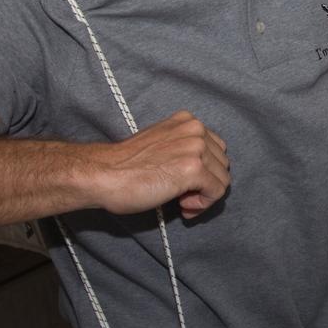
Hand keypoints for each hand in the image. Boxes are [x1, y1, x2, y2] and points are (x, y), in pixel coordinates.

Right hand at [88, 111, 229, 218]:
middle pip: (222, 164)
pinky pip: (216, 192)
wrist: (104, 175)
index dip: (204, 170)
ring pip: (222, 179)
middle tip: (182, 196)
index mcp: (187, 120)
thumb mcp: (162, 144)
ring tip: (181, 201)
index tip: (185, 184)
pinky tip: (183, 207)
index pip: (215, 148)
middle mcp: (195, 129)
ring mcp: (196, 147)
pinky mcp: (194, 169)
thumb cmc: (126, 166)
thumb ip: (184, 149)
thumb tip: (204, 172)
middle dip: (206, 183)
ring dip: (204, 195)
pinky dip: (203, 204)